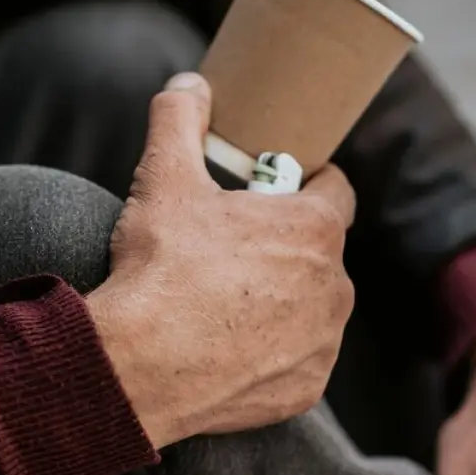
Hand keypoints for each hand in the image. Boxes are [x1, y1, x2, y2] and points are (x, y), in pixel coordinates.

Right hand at [87, 72, 355, 448]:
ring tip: (226, 305)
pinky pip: (297, 362)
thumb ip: (179, 118)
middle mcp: (335, 286)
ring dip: (283, 303)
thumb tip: (189, 84)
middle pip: (319, 254)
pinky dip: (272, 355)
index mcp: (314, 227)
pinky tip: (229, 350)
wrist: (139, 367)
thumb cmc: (160, 269)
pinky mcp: (305, 389)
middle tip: (232, 252)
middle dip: (285, 249)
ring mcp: (323, 343)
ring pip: (312, 310)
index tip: (277, 190)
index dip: (306, 183)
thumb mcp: (162, 178)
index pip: (335, 189)